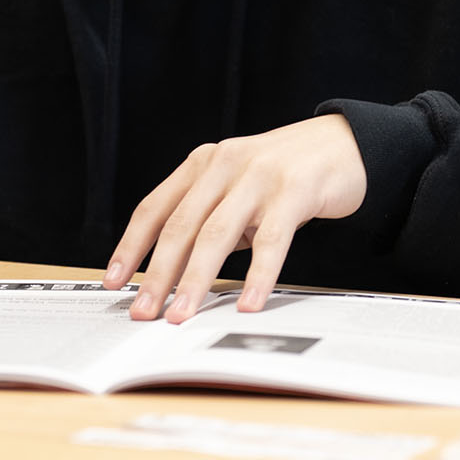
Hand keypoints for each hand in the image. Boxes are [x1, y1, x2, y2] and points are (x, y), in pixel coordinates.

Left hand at [103, 114, 365, 321]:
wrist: (345, 144)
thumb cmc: (285, 173)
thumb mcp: (237, 187)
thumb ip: (210, 218)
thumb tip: (175, 275)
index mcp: (203, 164)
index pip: (154, 207)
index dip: (132, 246)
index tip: (114, 281)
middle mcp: (224, 164)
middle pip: (181, 226)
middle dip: (158, 274)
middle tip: (143, 312)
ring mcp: (259, 175)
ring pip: (217, 235)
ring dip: (196, 281)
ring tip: (182, 316)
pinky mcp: (295, 190)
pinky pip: (272, 240)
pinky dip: (257, 275)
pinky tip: (248, 303)